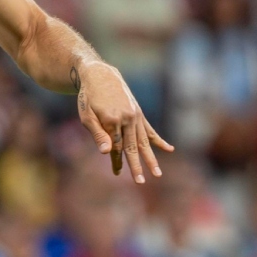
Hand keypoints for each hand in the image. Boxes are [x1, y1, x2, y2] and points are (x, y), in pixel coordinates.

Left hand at [75, 60, 172, 183]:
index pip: (115, 146)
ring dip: (151, 158)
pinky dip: (159, 140)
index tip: (117, 173)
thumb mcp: (87, 116)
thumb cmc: (89, 97)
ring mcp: (135, 116)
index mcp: (112, 120)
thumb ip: (97, 134)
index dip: (116, 161)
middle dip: (137, 166)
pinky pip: (150, 130)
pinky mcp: (139, 113)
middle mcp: (127, 118)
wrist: (100, 75)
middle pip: (133, 147)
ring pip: (144, 141)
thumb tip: (107, 153)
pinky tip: (169, 149)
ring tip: (158, 173)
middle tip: (142, 182)